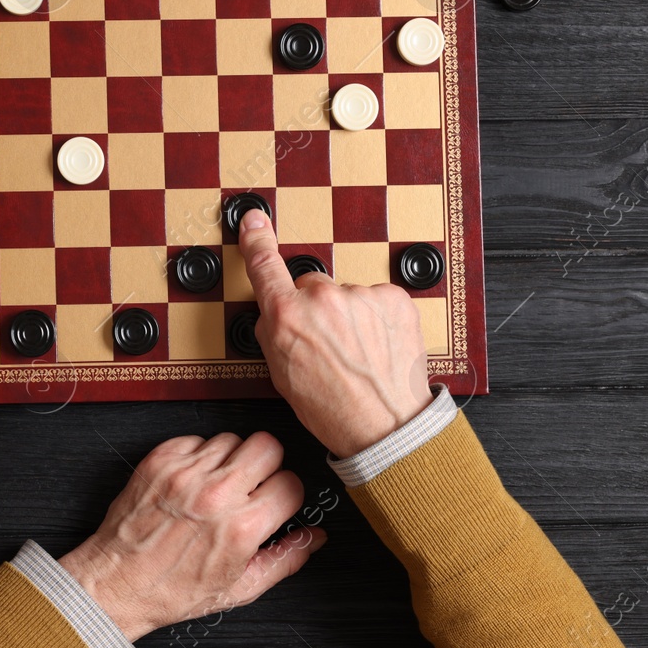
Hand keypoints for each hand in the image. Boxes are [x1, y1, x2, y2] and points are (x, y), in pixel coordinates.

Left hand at [58, 431, 325, 640]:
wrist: (117, 583)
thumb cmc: (172, 591)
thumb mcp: (238, 588)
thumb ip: (285, 560)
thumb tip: (313, 538)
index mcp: (241, 528)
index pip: (291, 484)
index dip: (287, 494)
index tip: (275, 502)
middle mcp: (215, 495)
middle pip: (268, 446)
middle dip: (267, 465)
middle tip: (252, 485)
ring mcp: (186, 474)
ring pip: (232, 438)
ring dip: (232, 459)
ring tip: (218, 486)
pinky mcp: (161, 461)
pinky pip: (196, 439)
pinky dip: (198, 455)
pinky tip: (192, 481)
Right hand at [238, 209, 432, 457]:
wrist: (386, 426)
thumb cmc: (333, 409)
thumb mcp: (282, 374)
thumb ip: (275, 332)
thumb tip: (277, 312)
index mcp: (287, 317)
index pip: (264, 267)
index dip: (256, 240)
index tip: (254, 220)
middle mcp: (323, 299)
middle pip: (313, 284)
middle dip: (318, 307)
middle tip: (331, 344)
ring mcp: (361, 296)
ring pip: (348, 295)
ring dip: (352, 316)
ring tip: (360, 354)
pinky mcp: (393, 298)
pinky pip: (377, 299)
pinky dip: (378, 318)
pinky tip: (378, 346)